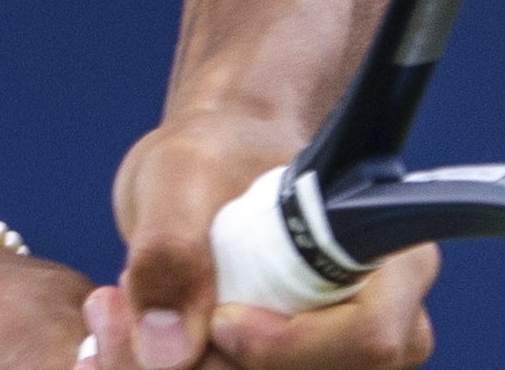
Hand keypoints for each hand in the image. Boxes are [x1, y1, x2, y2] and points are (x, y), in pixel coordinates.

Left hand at [100, 118, 437, 369]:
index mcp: (385, 259)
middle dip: (213, 365)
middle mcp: (375, 325)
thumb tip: (170, 350)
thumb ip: (170, 248)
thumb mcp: (178, 174)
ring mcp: (334, 358)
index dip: (296, 347)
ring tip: (119, 321)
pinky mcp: (287, 369)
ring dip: (181, 369)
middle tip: (127, 317)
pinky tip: (133, 342)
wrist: (206, 172)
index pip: (369, 337)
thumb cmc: (213, 155)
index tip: (221, 323)